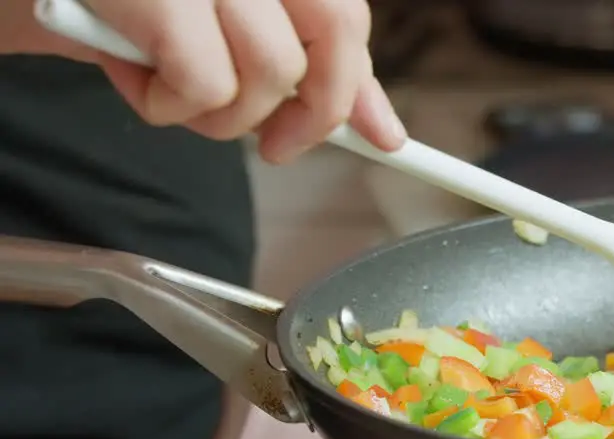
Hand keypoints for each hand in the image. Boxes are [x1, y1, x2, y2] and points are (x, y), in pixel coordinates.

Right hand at [35, 0, 406, 162]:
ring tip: (170, 87)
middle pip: (335, 31)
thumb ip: (307, 66)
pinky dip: (170, 106)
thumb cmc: (127, 9)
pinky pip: (205, 85)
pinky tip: (136, 78)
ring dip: (222, 113)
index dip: (361, 85)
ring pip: (272, 73)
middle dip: (315, 111)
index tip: (383, 140)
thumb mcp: (226, 30)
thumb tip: (382, 130)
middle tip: (275, 146)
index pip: (344, 14)